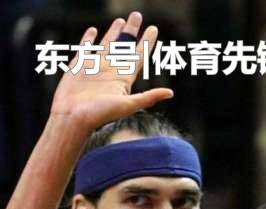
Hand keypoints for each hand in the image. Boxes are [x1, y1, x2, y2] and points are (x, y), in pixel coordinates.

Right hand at [50, 12, 172, 131]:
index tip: (154, 29)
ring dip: (115, 33)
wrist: (73, 116)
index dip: (147, 42)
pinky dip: (90, 39)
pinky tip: (94, 30)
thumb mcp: (128, 104)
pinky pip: (86, 48)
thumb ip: (148, 97)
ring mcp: (95, 67)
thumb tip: (171, 93)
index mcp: (124, 77)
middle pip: (124, 46)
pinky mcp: (79, 65)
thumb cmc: (101, 113)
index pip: (139, 55)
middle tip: (137, 15)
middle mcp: (111, 70)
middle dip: (132, 31)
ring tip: (122, 21)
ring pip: (108, 45)